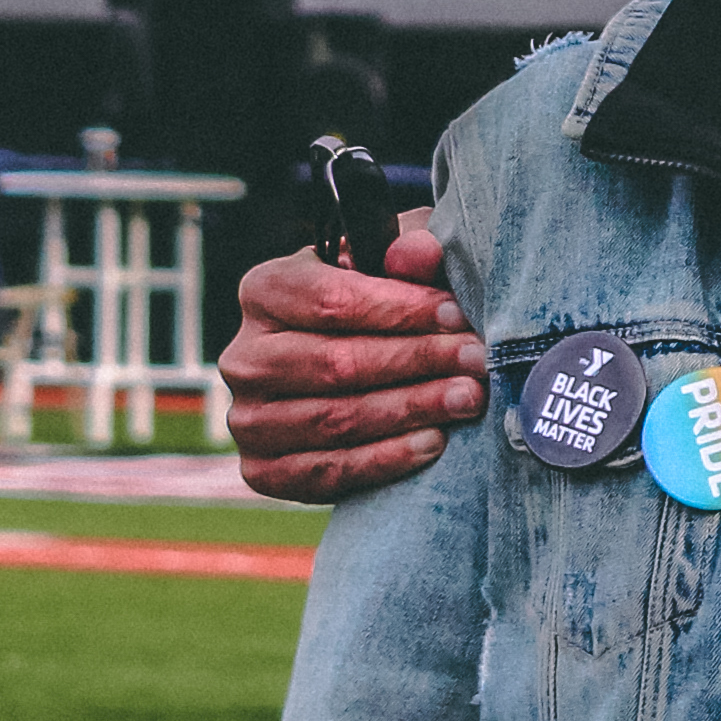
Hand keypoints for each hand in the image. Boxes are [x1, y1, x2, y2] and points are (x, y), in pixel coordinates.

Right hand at [227, 220, 480, 507]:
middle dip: (416, 360)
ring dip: (410, 410)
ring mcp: (247, 419)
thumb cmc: (374, 305)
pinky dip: (384, 460)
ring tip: (467, 398)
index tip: (458, 314)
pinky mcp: (261, 470)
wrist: (348, 373)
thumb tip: (418, 255)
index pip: (330, 301)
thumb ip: (407, 248)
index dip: (400, 309)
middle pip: (335, 363)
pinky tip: (433, 443)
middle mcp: (243, 356)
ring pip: (334, 419)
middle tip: (477, 360)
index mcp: (264, 291)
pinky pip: (326, 471)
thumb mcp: (390, 263)